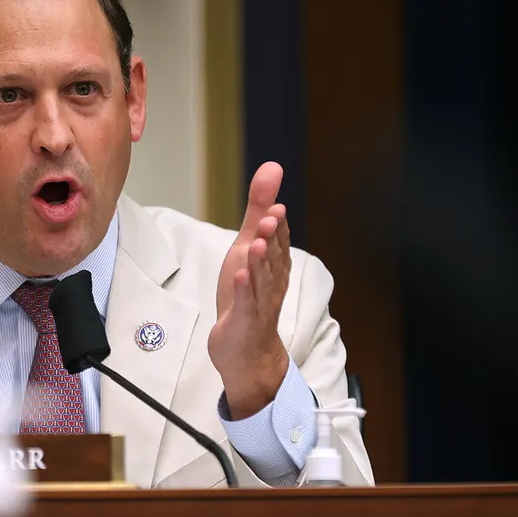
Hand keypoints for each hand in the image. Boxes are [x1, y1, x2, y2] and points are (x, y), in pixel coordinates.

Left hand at [208, 162, 291, 418]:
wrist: (246, 349)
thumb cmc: (247, 293)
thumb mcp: (249, 246)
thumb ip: (258, 209)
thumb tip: (272, 167)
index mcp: (274, 263)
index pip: (278, 240)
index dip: (276, 224)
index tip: (275, 206)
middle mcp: (271, 281)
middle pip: (273, 257)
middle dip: (272, 238)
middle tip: (269, 218)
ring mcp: (259, 303)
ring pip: (261, 280)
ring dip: (260, 262)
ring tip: (256, 243)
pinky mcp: (244, 321)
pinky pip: (246, 305)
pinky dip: (244, 291)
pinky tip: (239, 276)